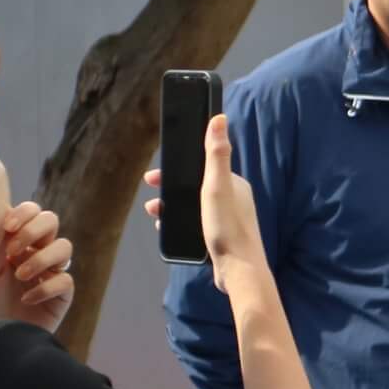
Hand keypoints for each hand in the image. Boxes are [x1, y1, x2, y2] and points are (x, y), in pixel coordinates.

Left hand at [0, 203, 74, 332]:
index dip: (24, 213)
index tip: (7, 226)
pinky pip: (64, 280)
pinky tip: (26, 299)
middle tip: (13, 250)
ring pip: (65, 247)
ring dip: (41, 258)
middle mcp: (38, 251)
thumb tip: (5, 219)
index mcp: (18, 240)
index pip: (31, 212)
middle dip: (34, 230)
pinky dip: (44, 288)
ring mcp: (52, 272)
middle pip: (51, 221)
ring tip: (20, 276)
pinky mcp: (63, 294)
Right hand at [144, 114, 265, 294]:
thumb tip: (219, 118)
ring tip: (154, 212)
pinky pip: (196, 224)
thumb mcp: (217, 186)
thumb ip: (217, 153)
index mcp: (234, 184)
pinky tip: (167, 229)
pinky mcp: (222, 238)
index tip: (154, 175)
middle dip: (171, 188)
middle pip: (195, 187)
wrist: (238, 271)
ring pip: (193, 206)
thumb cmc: (228, 227)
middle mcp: (234, 199)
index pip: (202, 167)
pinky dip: (180, 222)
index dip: (178, 167)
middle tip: (150, 196)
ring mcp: (228, 219)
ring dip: (172, 206)